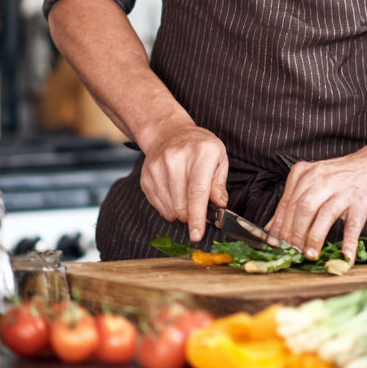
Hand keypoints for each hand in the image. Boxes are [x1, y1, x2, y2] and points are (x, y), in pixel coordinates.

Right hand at [139, 120, 227, 241]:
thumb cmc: (200, 147)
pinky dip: (169, 209)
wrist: (170, 132)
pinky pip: (157, 205)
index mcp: (200, 153)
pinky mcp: (146, 176)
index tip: (197, 235)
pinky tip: (175, 197)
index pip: (197, 192)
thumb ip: (219, 185)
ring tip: (187, 202)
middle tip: (199, 214)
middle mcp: (176, 159)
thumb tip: (220, 207)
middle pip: (181, 204)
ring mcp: (157, 167)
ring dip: (180, 214)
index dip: (197, 217)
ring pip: (169, 208)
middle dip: (191, 217)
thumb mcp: (219, 158)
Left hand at [265, 156, 366, 262]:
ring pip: (323, 215)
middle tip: (291, 253)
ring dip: (314, 238)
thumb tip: (271, 229)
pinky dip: (348, 242)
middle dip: (294, 234)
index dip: (279, 227)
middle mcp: (322, 179)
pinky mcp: (360, 201)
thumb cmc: (341, 177)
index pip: (287, 203)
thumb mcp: (313, 183)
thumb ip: (292, 203)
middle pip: (302, 209)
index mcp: (305, 174)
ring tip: (309, 256)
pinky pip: (353, 225)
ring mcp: (342, 190)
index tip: (275, 245)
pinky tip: (345, 257)